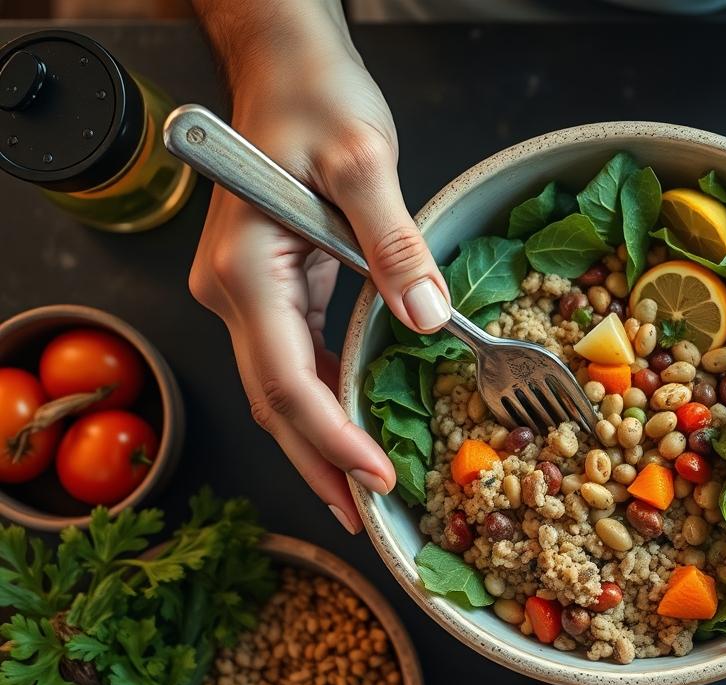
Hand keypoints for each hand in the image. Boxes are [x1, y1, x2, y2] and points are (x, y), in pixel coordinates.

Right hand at [189, 7, 450, 531]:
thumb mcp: (364, 162)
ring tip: (366, 491)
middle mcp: (236, 291)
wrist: (286, 66)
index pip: (286, 379)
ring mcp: (249, 292)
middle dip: (322, 464)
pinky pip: (299, 357)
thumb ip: (393, 243)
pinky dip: (328, 399)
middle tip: (369, 516)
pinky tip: (358, 429)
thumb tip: (427, 320)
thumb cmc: (315, 99)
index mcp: (248, 271)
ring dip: (324, 442)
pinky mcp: (274, 285)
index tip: (376, 479)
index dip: (330, 439)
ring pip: (284, 388)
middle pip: (276, 401)